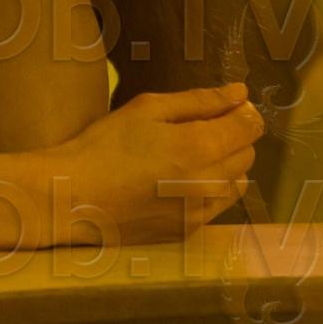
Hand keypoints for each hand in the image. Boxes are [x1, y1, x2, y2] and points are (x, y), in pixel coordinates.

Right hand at [43, 83, 263, 245]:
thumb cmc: (105, 146)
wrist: (72, 197)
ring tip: (191, 154)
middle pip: (247, 154)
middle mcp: (207, 184)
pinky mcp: (188, 231)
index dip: (243, 111)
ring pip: (238, 183)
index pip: (250, 127)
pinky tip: (181, 180)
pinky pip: (218, 207)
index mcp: (198, 147)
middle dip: (234, 136)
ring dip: (226, 165)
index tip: (228, 106)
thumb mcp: (148, 109)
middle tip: (200, 126)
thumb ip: (199, 100)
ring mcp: (199, 212)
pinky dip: (211, 190)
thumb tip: (239, 92)